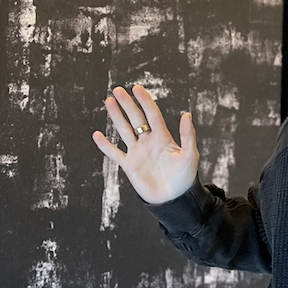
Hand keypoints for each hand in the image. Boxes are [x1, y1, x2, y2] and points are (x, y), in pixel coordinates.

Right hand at [92, 85, 199, 204]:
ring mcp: (138, 153)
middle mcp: (148, 142)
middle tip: (117, 90)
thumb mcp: (190, 155)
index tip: (136, 88)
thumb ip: (187, 135)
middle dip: (127, 104)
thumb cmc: (185, 178)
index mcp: (163, 137)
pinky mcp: (129, 166)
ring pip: (124, 130)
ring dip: (116, 117)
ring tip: (109, 101)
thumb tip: (186, 114)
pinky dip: (105, 145)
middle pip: (136, 119)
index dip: (144, 101)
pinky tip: (97, 135)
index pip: (152, 114)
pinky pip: (115, 153)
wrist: (174, 199)